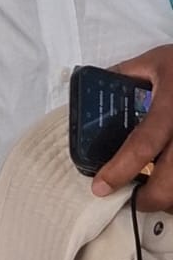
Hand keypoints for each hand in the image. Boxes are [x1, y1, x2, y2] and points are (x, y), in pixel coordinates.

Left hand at [92, 46, 172, 210]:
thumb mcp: (155, 60)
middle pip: (171, 178)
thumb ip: (125, 73)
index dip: (121, 169)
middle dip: (150, 198)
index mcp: (170, 105)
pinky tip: (171, 186)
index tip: (101, 187)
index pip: (143, 144)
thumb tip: (95, 86)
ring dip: (171, 198)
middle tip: (133, 199)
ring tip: (155, 196)